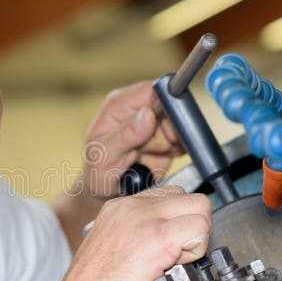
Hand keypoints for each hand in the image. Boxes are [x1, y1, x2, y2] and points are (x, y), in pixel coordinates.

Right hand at [0, 186, 210, 280]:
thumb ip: (138, 238)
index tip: (170, 249)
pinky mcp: (157, 237)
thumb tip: (168, 243)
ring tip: (173, 264)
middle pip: (188, 198)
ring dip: (196, 237)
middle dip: (192, 228)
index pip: (170, 196)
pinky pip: (199, 228)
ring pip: (200, 207)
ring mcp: (143, 219)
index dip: (178, 224)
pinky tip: (173, 270)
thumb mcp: (113, 253)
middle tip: (176, 259)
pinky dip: (197, 251)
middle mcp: (130, 207)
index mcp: (119, 209)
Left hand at [80, 81, 184, 199]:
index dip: (164, 104)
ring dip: (171, 143)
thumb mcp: (104, 156)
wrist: (106, 190)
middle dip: (169, 129)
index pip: (151, 90)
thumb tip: (147, 114)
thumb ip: (125, 135)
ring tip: (148, 155)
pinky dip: (176, 151)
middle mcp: (138, 108)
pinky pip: (184, 139)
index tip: (163, 126)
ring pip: (181, 125)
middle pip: (172, 106)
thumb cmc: (97, 171)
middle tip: (151, 148)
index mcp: (119, 104)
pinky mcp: (166, 136)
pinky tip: (158, 157)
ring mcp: (154, 122)